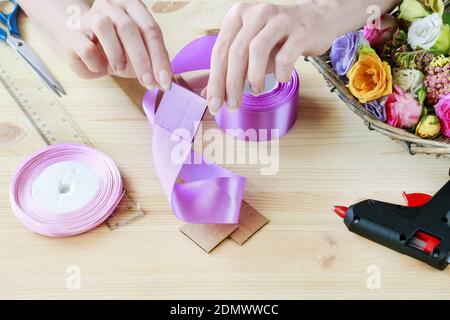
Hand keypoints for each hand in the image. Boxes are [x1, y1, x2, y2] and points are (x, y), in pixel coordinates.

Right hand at [63, 0, 171, 89]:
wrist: (85, 49)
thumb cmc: (118, 51)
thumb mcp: (141, 56)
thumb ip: (154, 64)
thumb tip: (165, 83)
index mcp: (133, 7)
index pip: (151, 29)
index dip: (160, 57)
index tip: (165, 81)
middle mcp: (111, 6)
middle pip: (129, 28)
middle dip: (142, 59)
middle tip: (148, 82)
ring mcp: (90, 16)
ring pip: (104, 26)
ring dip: (116, 54)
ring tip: (120, 70)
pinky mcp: (73, 34)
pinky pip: (85, 46)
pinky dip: (96, 62)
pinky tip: (99, 67)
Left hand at [206, 2, 334, 113]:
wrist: (316, 20)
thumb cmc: (278, 38)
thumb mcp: (250, 48)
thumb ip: (230, 69)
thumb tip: (209, 95)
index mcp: (238, 16)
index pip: (220, 50)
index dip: (215, 80)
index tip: (214, 104)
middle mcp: (256, 13)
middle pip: (236, 52)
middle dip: (231, 84)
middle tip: (232, 105)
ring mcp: (279, 20)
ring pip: (257, 50)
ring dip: (254, 77)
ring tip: (255, 91)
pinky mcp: (300, 31)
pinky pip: (285, 56)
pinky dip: (280, 73)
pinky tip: (280, 79)